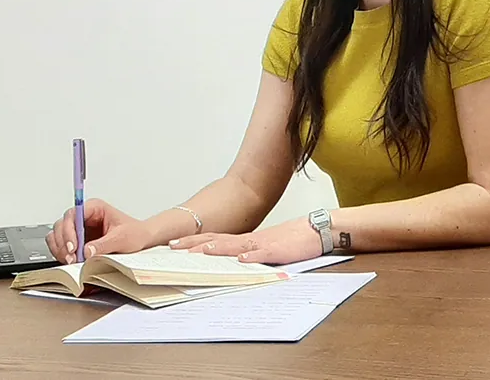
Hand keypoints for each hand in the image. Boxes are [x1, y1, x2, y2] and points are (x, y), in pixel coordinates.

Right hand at [46, 198, 152, 263]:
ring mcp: (79, 229)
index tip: (74, 247)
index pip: (73, 215)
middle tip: (72, 258)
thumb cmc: (134, 233)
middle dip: (64, 243)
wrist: (141, 240)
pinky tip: (69, 260)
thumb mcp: (122, 238)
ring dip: (60, 249)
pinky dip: (61, 253)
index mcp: (94, 208)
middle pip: (62, 225)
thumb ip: (104, 244)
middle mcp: (83, 216)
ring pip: (58, 235)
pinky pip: (61, 245)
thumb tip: (87, 251)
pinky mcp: (78, 241)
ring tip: (71, 261)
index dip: (69, 231)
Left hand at [168, 216, 322, 264]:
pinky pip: (264, 254)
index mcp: (245, 240)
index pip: (214, 239)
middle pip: (218, 241)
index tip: (174, 244)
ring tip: (200, 251)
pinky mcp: (279, 251)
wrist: (317, 229)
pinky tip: (241, 260)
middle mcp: (250, 240)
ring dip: (218, 249)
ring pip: (236, 246)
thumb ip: (247, 251)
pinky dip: (252, 257)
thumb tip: (229, 260)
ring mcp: (263, 244)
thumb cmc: (291, 239)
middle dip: (194, 244)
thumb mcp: (264, 246)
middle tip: (173, 246)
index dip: (193, 241)